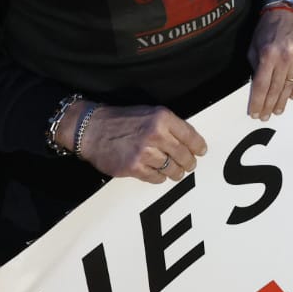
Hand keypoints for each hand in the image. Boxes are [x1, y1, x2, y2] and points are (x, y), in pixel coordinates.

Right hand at [64, 102, 206, 182]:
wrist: (92, 129)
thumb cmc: (121, 120)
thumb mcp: (149, 113)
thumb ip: (168, 125)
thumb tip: (188, 141)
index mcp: (162, 118)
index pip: (190, 136)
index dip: (198, 146)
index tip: (201, 151)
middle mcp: (156, 135)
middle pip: (184, 155)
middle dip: (188, 162)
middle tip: (189, 165)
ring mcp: (145, 153)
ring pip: (172, 169)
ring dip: (175, 172)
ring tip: (175, 171)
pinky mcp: (134, 168)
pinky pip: (156, 178)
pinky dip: (159, 177)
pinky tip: (156, 172)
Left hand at [246, 6, 292, 119]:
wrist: (287, 10)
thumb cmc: (267, 28)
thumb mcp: (254, 45)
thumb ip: (255, 66)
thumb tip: (257, 87)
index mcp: (268, 54)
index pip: (261, 85)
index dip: (257, 101)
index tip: (255, 113)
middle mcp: (285, 56)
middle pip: (276, 88)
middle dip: (269, 105)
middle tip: (265, 116)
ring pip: (290, 84)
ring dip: (283, 100)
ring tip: (278, 110)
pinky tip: (292, 96)